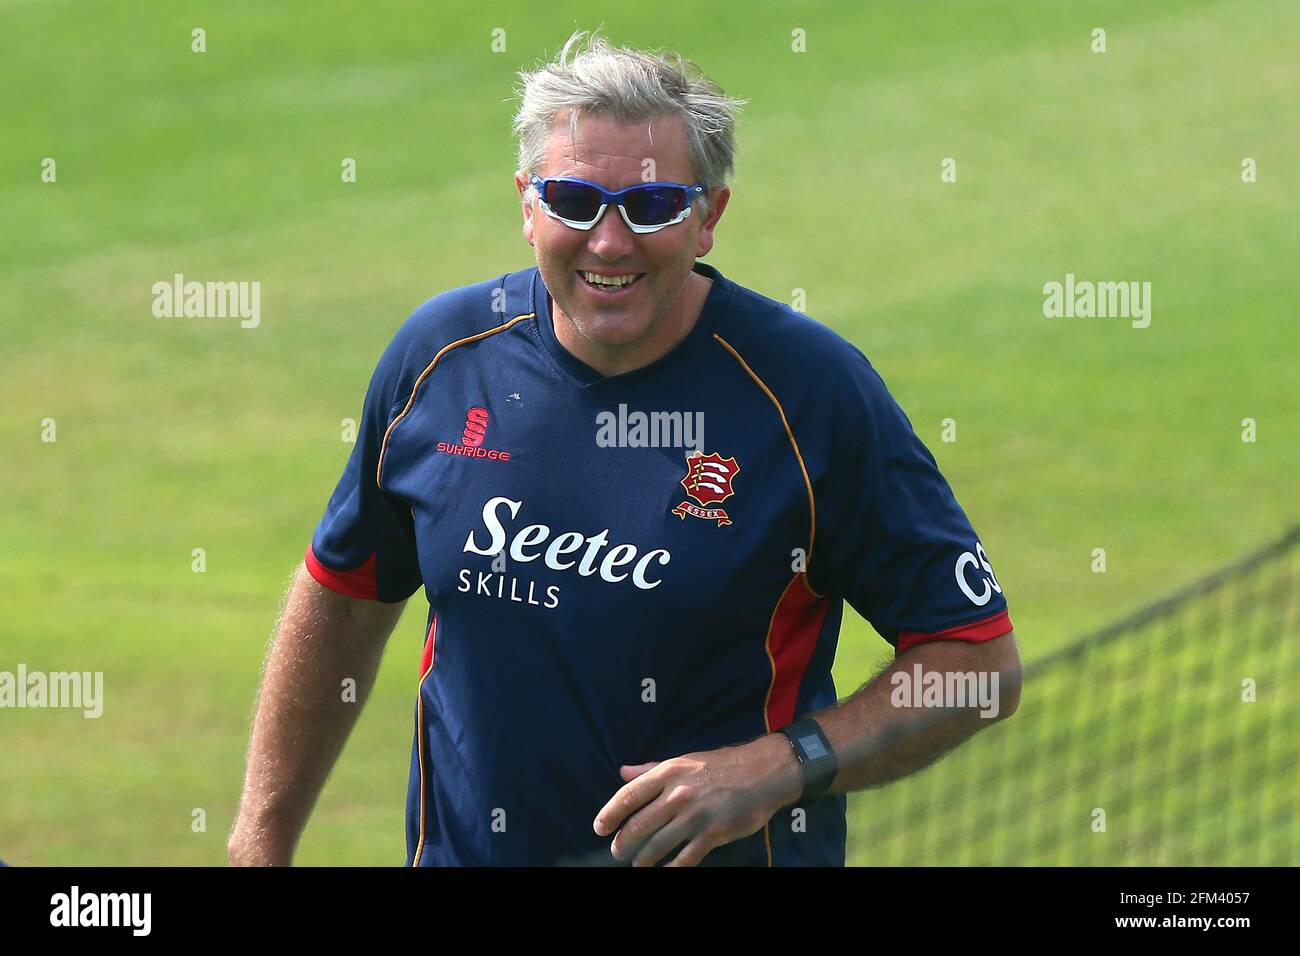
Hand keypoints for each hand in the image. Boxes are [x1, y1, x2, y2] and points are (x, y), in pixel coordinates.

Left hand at [593, 735, 802, 866]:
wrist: (764, 772)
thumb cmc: (722, 765)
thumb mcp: (684, 760)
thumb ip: (652, 769)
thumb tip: (623, 772)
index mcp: (668, 773)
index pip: (628, 795)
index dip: (609, 814)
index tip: (599, 828)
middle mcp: (678, 794)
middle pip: (639, 825)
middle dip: (623, 842)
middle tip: (617, 851)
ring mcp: (695, 816)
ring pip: (657, 845)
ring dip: (643, 859)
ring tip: (638, 864)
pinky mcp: (713, 834)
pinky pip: (684, 859)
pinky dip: (672, 869)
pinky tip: (665, 872)